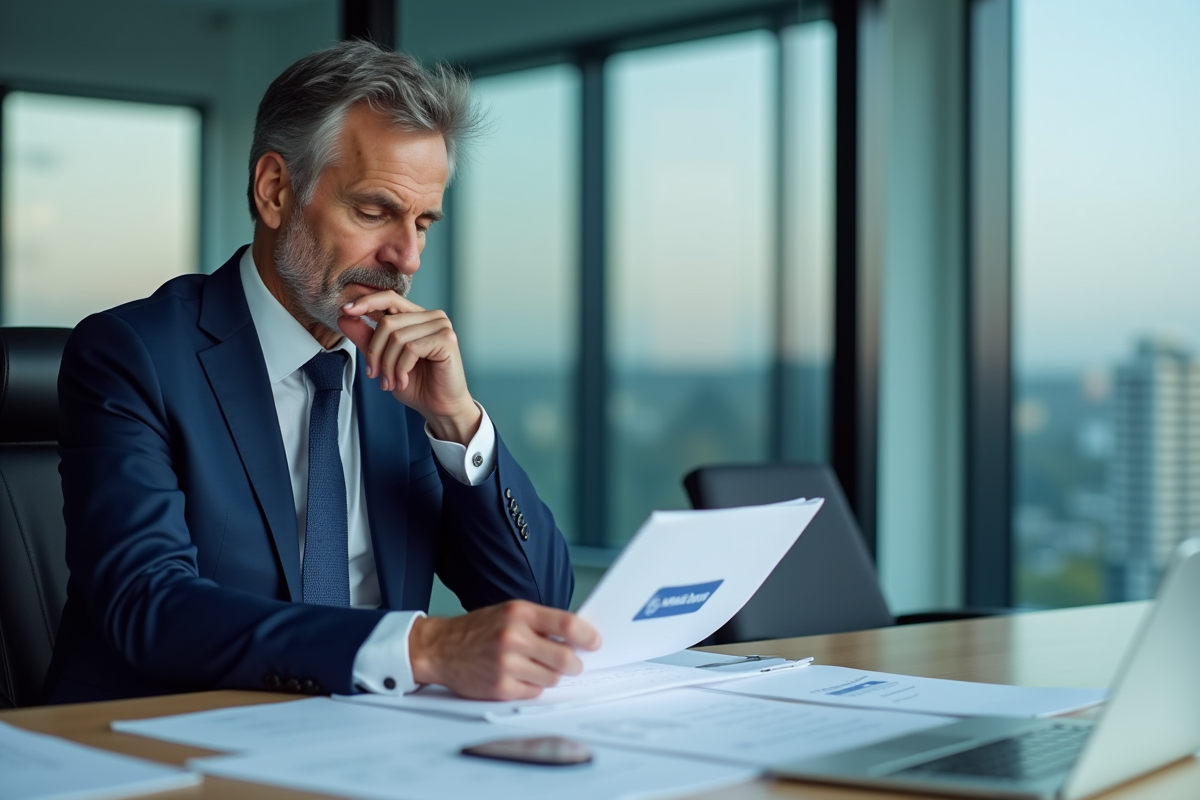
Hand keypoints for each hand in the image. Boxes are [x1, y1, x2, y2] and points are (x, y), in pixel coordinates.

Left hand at [338, 292, 479, 443]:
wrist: (439, 407)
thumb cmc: (416, 384)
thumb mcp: (384, 359)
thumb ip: (366, 338)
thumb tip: (344, 317)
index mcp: (417, 316)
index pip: (389, 298)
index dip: (367, 302)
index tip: (346, 311)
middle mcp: (431, 317)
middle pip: (388, 322)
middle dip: (375, 352)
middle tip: (373, 374)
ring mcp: (441, 326)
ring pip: (397, 337)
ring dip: (387, 365)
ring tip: (390, 382)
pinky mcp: (446, 340)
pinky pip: (411, 348)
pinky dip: (401, 368)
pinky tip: (403, 381)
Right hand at [408, 601, 601, 700]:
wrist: (441, 648)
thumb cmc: (477, 630)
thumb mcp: (509, 613)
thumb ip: (541, 622)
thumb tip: (577, 637)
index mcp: (519, 614)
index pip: (566, 625)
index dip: (587, 636)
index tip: (595, 642)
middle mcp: (513, 637)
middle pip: (565, 658)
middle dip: (574, 663)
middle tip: (572, 663)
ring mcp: (506, 664)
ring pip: (552, 678)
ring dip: (551, 675)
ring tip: (536, 667)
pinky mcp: (500, 687)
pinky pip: (535, 692)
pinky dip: (533, 687)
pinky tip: (520, 677)